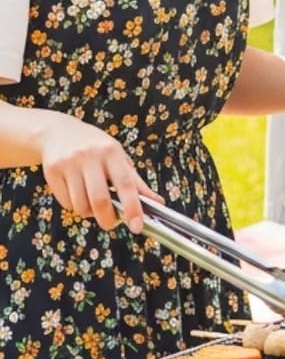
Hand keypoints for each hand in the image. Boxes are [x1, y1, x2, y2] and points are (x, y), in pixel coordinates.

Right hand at [36, 113, 156, 231]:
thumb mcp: (118, 158)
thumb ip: (136, 183)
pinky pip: (67, 204)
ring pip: (81, 206)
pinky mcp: (52, 171)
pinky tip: (76, 191)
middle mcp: (90, 155)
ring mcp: (69, 163)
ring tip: (91, 200)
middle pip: (100, 200)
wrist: (59, 132)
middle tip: (111, 222)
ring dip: (89, 212)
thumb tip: (158, 204)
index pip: (126, 184)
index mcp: (112, 151)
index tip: (137, 227)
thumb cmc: (96, 148)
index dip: (133, 208)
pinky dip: (74, 206)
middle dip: (108, 219)